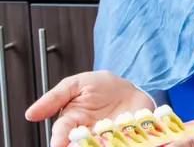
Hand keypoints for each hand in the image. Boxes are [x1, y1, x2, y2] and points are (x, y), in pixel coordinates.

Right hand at [25, 70, 153, 146]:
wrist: (131, 89)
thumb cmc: (102, 87)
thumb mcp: (77, 84)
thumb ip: (55, 97)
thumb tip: (30, 114)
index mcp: (72, 122)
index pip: (61, 133)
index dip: (59, 139)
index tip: (58, 144)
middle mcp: (86, 134)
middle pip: (77, 145)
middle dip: (77, 145)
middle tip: (79, 145)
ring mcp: (104, 138)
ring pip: (96, 146)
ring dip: (96, 145)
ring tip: (100, 143)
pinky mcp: (122, 139)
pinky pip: (117, 144)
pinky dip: (117, 144)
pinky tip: (118, 141)